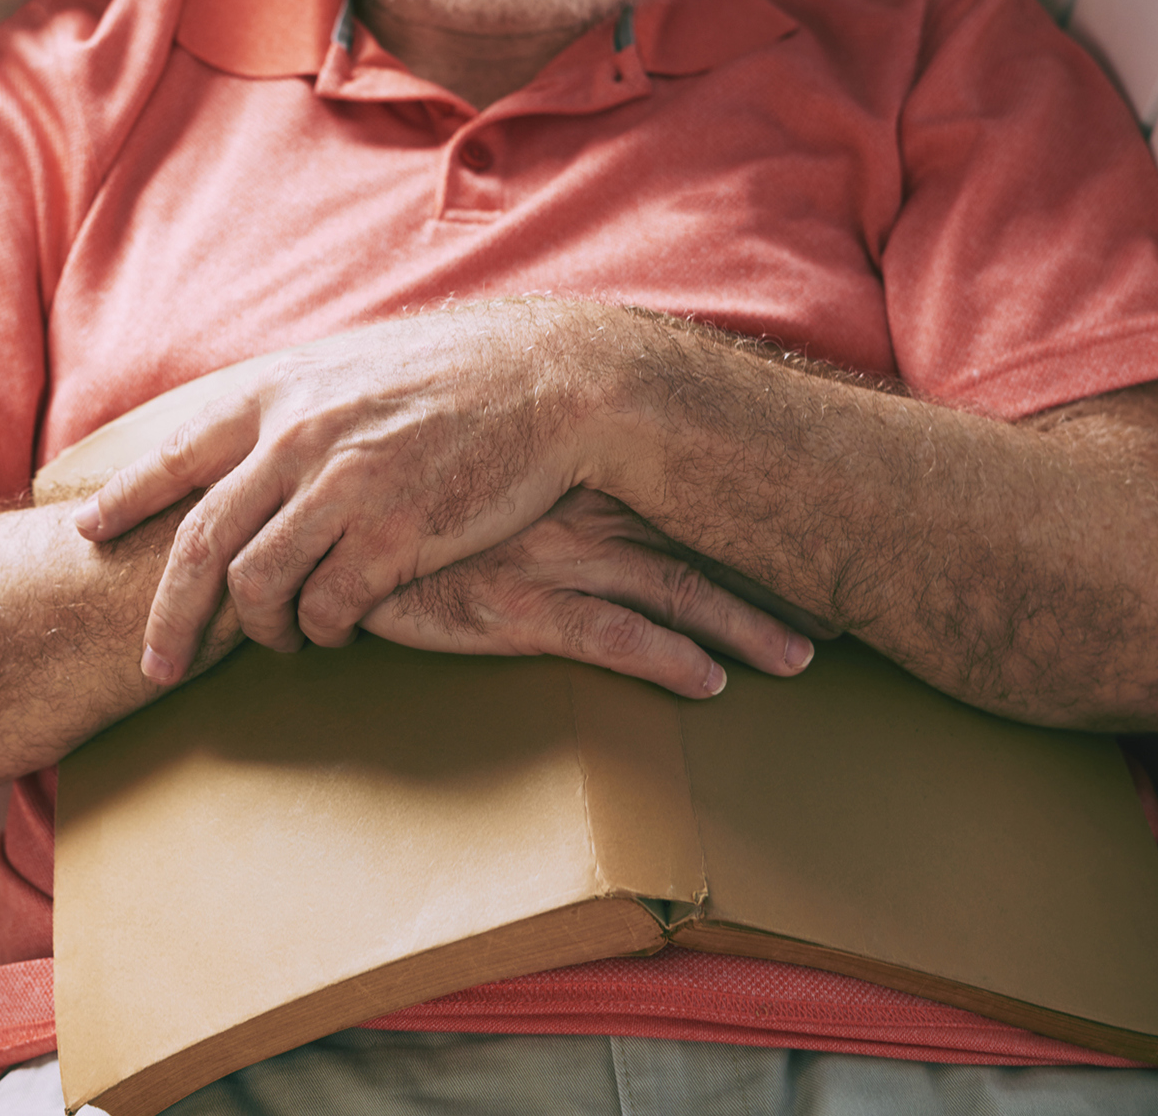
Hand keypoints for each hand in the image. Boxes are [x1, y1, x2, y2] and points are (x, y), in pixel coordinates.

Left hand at [72, 306, 616, 682]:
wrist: (548, 382)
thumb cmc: (455, 376)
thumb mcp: (352, 367)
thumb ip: (295, 403)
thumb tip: (250, 432)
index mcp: (280, 397)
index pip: (178, 456)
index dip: (126, 500)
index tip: (86, 534)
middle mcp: (299, 440)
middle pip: (201, 545)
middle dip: (168, 616)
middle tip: (154, 666)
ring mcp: (344, 489)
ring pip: (260, 586)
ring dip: (259, 631)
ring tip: (276, 644)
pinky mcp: (394, 536)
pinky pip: (330, 607)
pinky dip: (325, 630)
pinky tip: (338, 630)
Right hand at [362, 489, 813, 696]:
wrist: (317, 513)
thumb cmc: (395, 497)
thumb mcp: (470, 473)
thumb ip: (523, 477)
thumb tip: (564, 488)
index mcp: (570, 477)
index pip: (682, 494)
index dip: (749, 519)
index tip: (811, 536)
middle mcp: (573, 512)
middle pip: (698, 544)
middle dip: (772, 575)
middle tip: (840, 607)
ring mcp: (547, 559)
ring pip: (671, 591)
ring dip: (743, 625)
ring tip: (803, 658)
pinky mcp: (511, 608)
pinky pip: (607, 637)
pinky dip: (666, 658)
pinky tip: (710, 683)